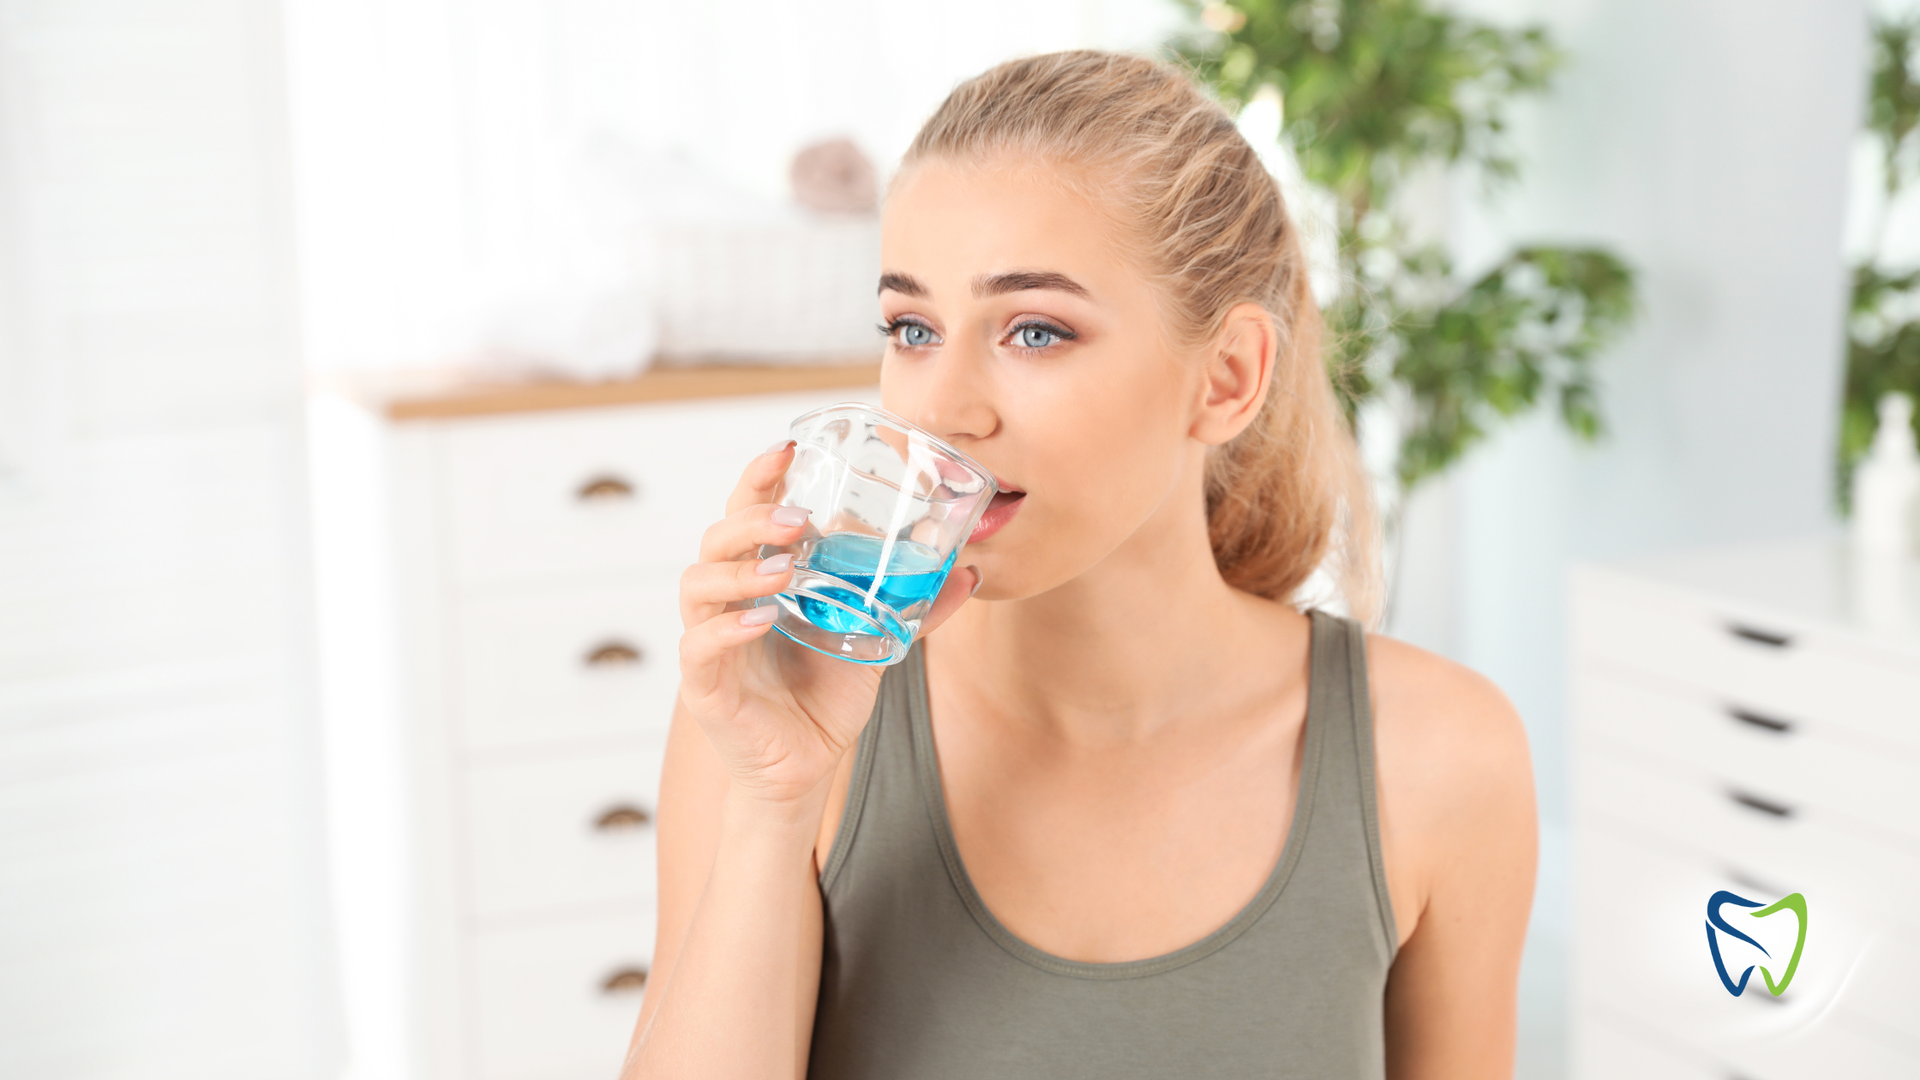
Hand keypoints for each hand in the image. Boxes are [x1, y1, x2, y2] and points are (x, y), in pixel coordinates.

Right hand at [676, 441, 980, 804]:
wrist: (805, 766)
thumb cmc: (826, 695)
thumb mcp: (877, 641)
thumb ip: (914, 607)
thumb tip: (968, 570)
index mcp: (762, 578)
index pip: (748, 514)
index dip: (760, 479)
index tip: (787, 449)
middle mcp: (729, 600)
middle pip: (717, 539)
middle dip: (754, 520)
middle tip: (800, 521)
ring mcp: (710, 640)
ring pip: (698, 584)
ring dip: (740, 570)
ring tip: (784, 571)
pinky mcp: (705, 686)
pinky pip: (699, 646)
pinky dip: (728, 628)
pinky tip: (762, 619)